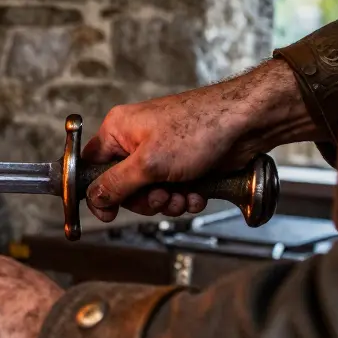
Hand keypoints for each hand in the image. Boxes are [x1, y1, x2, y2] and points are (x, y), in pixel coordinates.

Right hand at [83, 59, 318, 221]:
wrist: (246, 123)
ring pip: (150, 192)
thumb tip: (93, 199)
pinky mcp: (183, 164)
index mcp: (117, 130)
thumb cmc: (199, 128)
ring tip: (183, 195)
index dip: (97, 192)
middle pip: (122, 186)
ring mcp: (160, 153)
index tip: (107, 213)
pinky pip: (173, 190)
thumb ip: (116, 185)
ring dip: (168, 202)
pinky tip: (197, 193)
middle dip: (145, 199)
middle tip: (161, 198)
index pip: (91, 166)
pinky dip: (185, 197)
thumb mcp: (149, 164)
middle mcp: (135, 140)